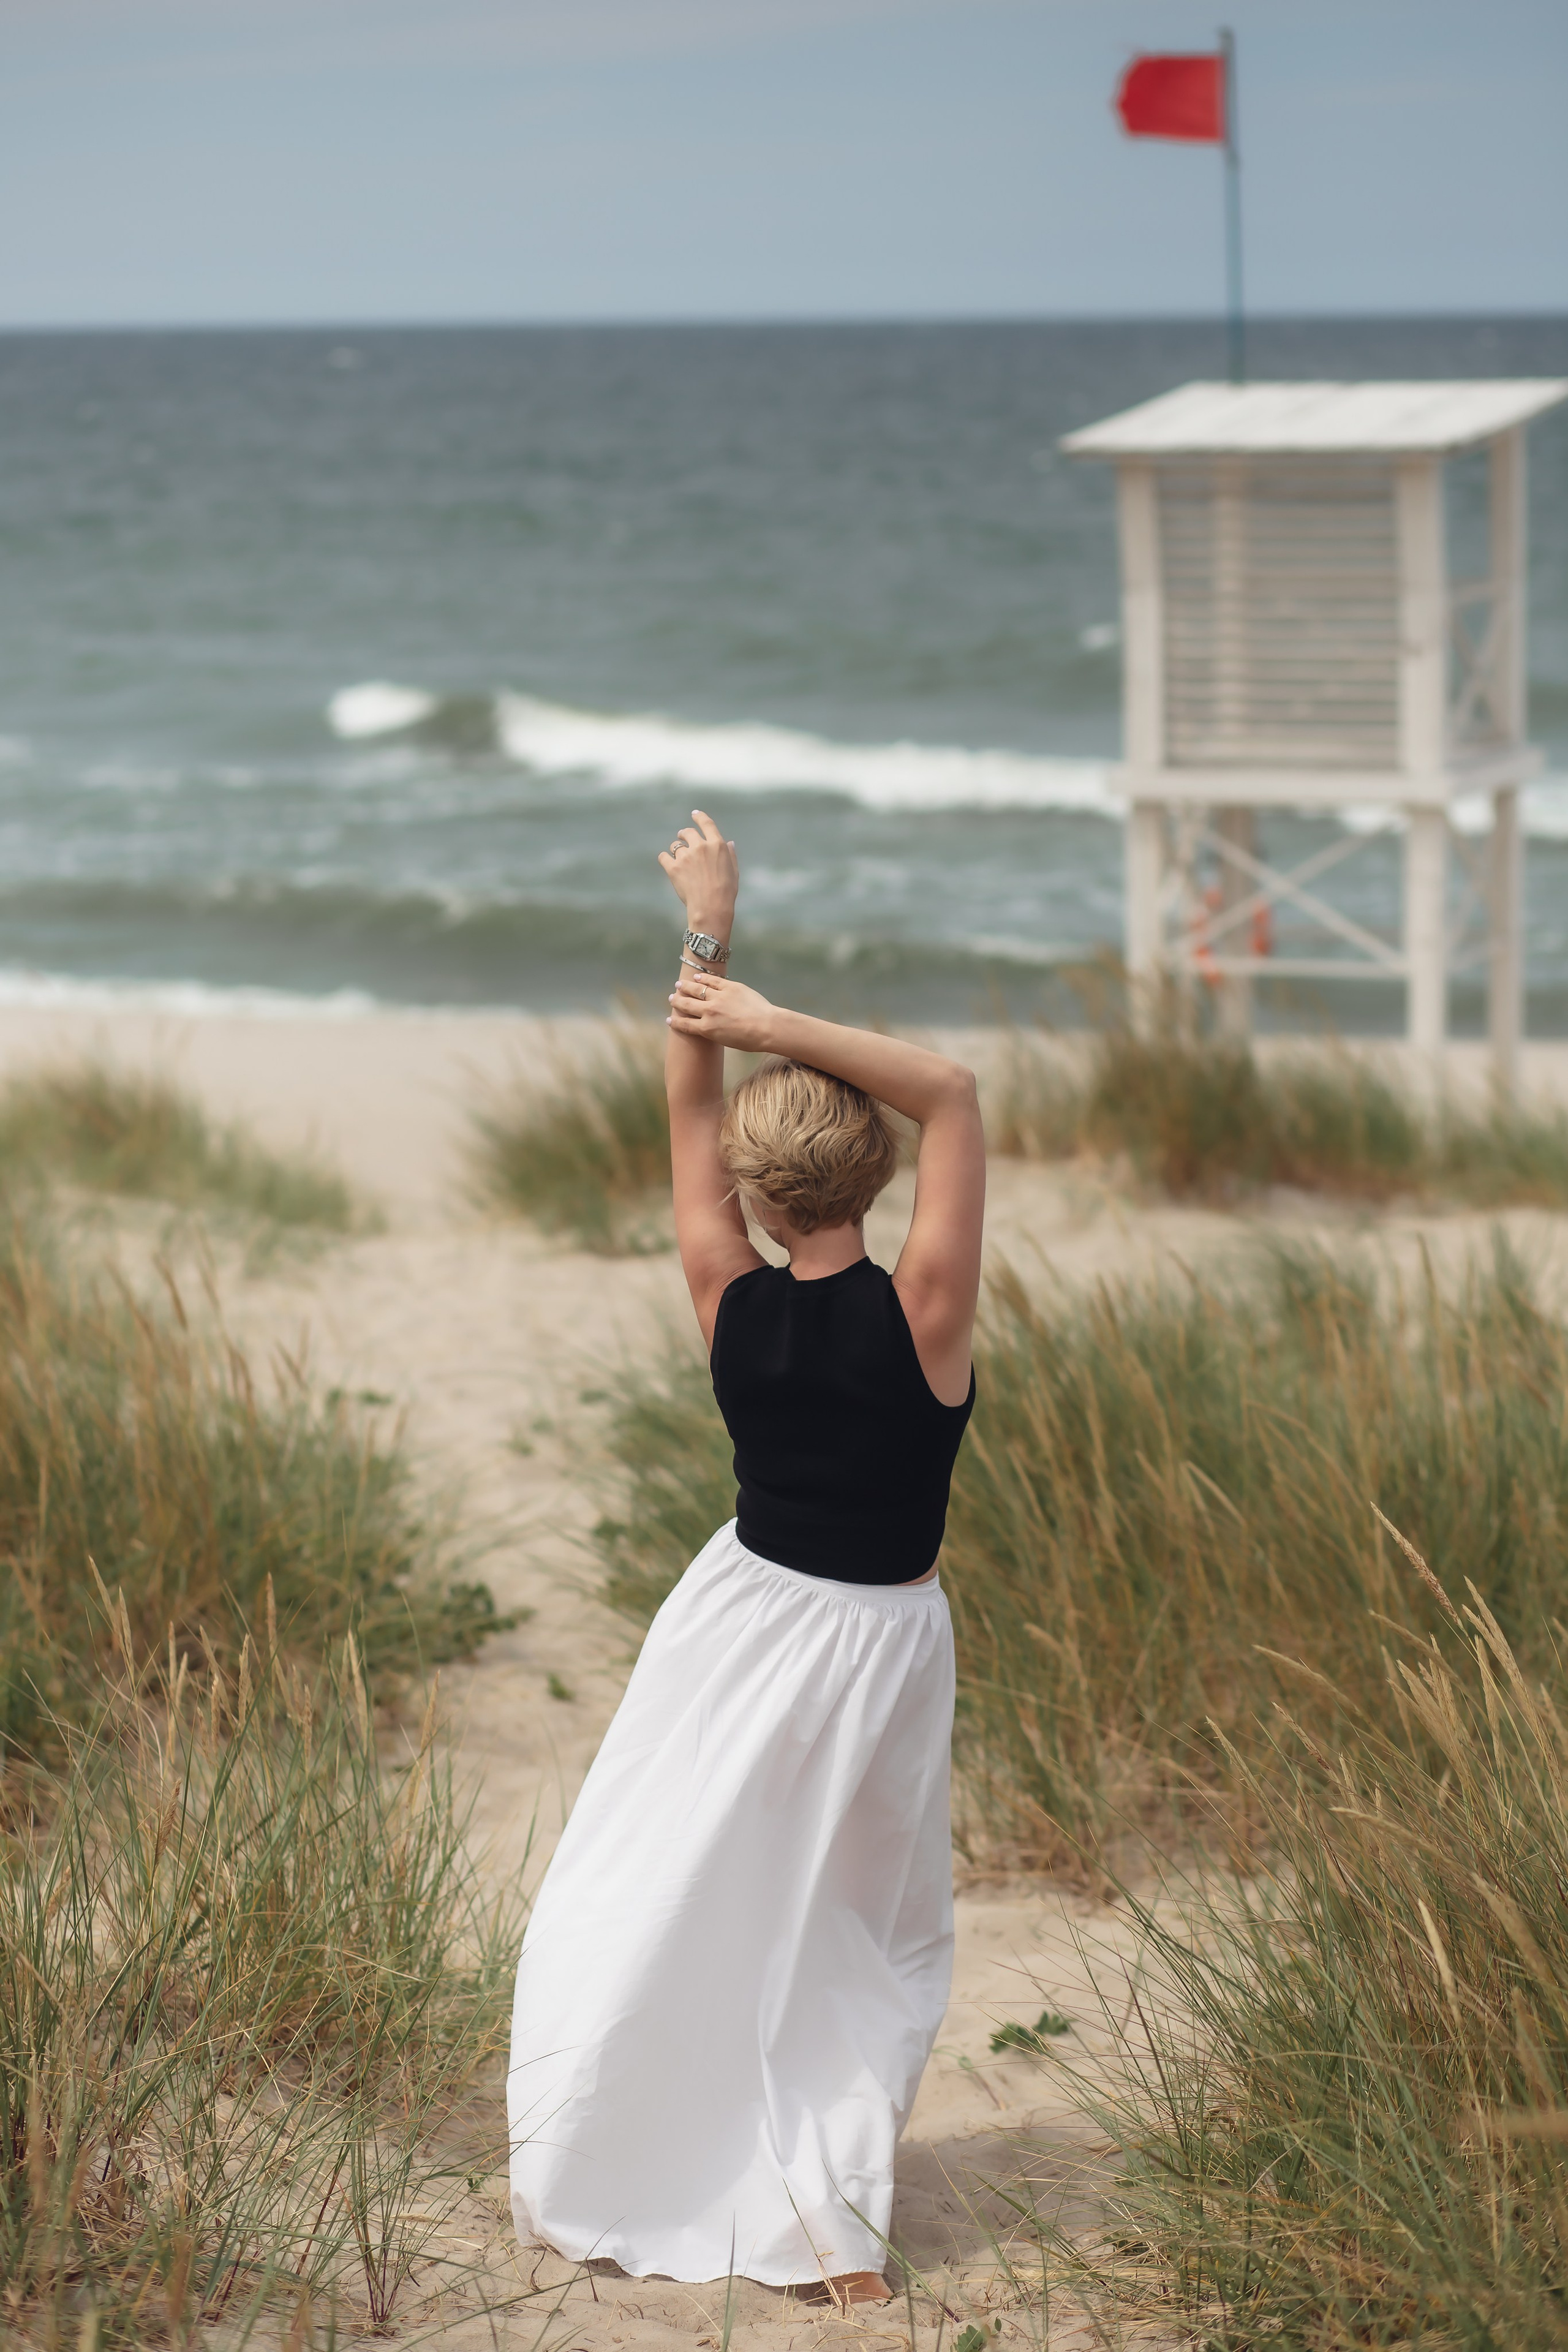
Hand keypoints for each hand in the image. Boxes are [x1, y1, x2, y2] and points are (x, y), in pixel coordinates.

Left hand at [657, 809, 737, 923]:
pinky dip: (665, 859)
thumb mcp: (734, 871)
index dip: (699, 816)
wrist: (711, 907)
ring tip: (679, 860)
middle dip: (684, 834)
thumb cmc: (726, 891)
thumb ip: (730, 854)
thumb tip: (729, 842)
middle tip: (682, 838)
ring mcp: (686, 856)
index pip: (706, 824)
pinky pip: (663, 857)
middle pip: (688, 832)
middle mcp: (700, 847)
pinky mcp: (673, 868)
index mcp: (717, 845)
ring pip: (675, 846)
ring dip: (676, 850)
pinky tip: (668, 864)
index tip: (694, 814)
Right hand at [667, 968, 775, 1052]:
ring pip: (696, 989)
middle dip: (676, 1001)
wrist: (767, 1027)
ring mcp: (719, 997)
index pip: (685, 1024)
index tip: (669, 1019)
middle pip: (686, 1004)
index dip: (675, 1022)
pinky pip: (712, 980)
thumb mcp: (725, 1040)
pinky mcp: (730, 986)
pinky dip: (702, 978)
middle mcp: (709, 1012)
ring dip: (685, 986)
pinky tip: (696, 977)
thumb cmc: (749, 1040)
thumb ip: (712, 1031)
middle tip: (671, 998)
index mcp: (707, 1029)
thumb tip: (706, 1024)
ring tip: (679, 984)